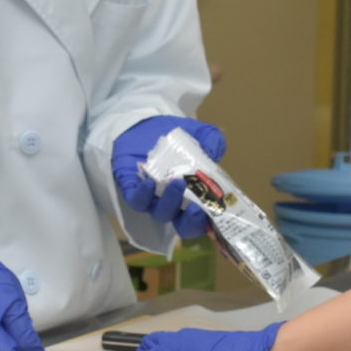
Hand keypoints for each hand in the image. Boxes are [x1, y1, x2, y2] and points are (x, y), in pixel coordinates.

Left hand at [112, 115, 226, 239]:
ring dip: (170, 202)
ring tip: (177, 183)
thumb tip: (215, 153)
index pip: (203, 220)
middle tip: (197, 209)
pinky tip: (150, 183)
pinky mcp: (132, 190)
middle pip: (182, 225)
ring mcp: (153, 199)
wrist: (149, 125)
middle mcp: (175, 204)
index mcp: (195, 197)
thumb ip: (214, 141)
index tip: (218, 215)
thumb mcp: (202, 134)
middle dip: (190, 221)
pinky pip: (136, 200)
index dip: (210, 224)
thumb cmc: (179, 138)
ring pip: (161, 213)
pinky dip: (143, 195)